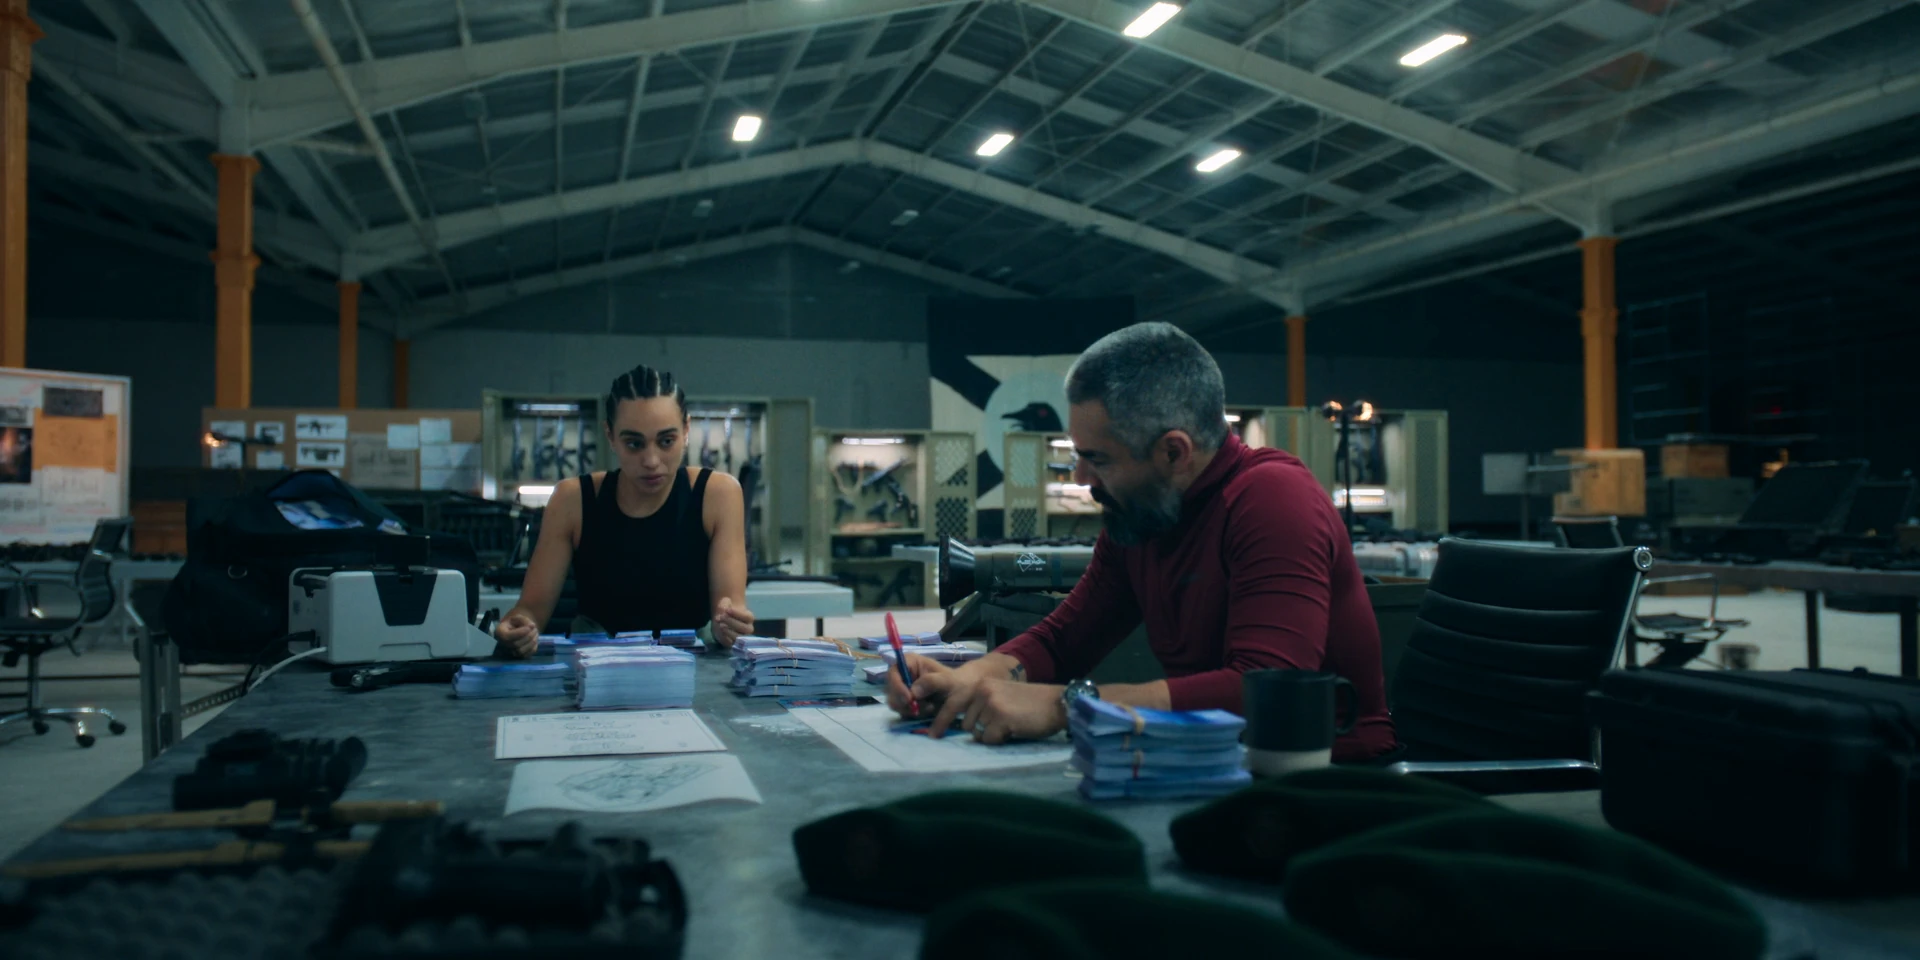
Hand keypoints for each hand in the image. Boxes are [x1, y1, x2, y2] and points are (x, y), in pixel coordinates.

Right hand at [493, 613, 538, 658]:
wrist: (517, 629)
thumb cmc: (516, 623)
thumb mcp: (518, 617)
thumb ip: (524, 620)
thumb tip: (532, 626)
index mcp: (499, 633)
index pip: (507, 637)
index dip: (520, 633)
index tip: (529, 627)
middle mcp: (503, 644)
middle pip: (516, 645)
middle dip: (528, 636)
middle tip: (534, 628)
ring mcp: (510, 652)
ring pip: (521, 652)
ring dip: (532, 642)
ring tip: (535, 632)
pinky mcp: (518, 656)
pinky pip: (527, 655)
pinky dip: (533, 647)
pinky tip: (534, 639)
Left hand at [712, 597, 753, 649]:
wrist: (723, 620)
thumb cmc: (727, 611)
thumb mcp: (726, 604)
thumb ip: (725, 606)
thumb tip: (722, 613)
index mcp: (749, 618)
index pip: (747, 617)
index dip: (737, 613)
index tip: (727, 610)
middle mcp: (748, 629)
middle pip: (744, 628)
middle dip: (731, 622)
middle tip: (721, 617)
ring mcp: (742, 638)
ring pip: (738, 637)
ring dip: (728, 631)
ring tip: (720, 624)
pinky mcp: (734, 644)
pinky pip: (730, 643)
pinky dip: (724, 637)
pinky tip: (720, 631)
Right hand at [884, 653, 948, 718]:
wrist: (958, 694)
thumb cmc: (953, 681)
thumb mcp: (946, 679)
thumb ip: (931, 682)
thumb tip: (913, 693)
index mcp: (909, 662)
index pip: (893, 672)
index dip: (897, 686)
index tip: (909, 699)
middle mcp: (902, 675)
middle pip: (890, 690)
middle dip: (904, 702)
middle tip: (919, 708)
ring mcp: (901, 690)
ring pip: (895, 703)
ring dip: (910, 710)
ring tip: (929, 708)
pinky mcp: (904, 702)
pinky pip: (901, 712)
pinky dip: (912, 715)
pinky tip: (926, 712)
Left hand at [951, 679, 1068, 744]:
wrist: (1057, 703)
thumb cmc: (1031, 704)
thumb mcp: (1002, 696)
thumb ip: (984, 705)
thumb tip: (967, 727)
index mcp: (982, 684)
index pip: (959, 708)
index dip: (955, 722)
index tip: (938, 734)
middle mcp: (983, 691)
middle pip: (967, 724)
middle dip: (982, 730)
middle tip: (1003, 726)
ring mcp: (991, 704)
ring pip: (978, 734)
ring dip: (992, 735)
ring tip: (1010, 726)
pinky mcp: (1001, 718)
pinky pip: (989, 740)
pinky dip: (1000, 740)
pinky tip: (1014, 730)